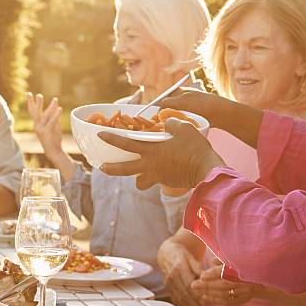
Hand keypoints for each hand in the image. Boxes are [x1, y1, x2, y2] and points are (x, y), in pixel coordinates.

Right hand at [26, 92, 64, 157]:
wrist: (53, 151)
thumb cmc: (53, 138)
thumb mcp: (53, 126)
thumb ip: (53, 117)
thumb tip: (56, 107)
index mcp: (37, 124)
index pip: (33, 111)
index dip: (31, 102)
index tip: (28, 93)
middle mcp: (37, 126)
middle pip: (35, 112)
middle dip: (36, 103)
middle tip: (38, 94)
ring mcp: (41, 130)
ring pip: (45, 116)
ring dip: (51, 107)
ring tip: (56, 99)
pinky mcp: (47, 133)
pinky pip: (52, 122)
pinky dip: (55, 115)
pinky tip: (59, 109)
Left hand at [99, 119, 224, 189]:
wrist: (206, 169)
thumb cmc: (195, 147)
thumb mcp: (183, 128)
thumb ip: (170, 124)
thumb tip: (166, 122)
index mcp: (151, 151)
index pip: (125, 144)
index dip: (111, 139)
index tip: (99, 135)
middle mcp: (150, 166)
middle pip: (124, 170)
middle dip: (111, 169)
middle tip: (102, 168)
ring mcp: (158, 176)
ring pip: (139, 183)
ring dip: (137, 179)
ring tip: (140, 173)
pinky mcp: (166, 183)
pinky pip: (155, 181)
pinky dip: (155, 177)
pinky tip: (163, 171)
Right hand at [155, 88, 233, 125]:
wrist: (223, 114)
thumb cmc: (204, 105)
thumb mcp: (183, 102)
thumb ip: (169, 102)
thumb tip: (158, 105)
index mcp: (181, 91)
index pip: (164, 98)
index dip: (159, 107)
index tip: (154, 117)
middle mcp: (185, 98)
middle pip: (169, 107)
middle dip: (165, 115)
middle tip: (161, 124)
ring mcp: (190, 107)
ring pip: (176, 115)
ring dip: (173, 121)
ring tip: (170, 127)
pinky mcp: (196, 116)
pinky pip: (183, 121)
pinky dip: (181, 124)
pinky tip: (180, 129)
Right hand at [156, 237, 203, 305]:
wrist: (167, 254)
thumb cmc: (182, 255)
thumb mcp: (192, 258)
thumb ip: (199, 269)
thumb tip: (206, 280)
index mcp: (179, 267)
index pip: (189, 284)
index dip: (197, 295)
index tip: (206, 302)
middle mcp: (172, 277)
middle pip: (184, 294)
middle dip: (195, 305)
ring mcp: (168, 283)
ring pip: (180, 298)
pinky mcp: (168, 288)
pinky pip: (176, 299)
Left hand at [191, 263, 264, 305]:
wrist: (266, 272)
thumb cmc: (247, 262)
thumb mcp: (236, 257)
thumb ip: (223, 259)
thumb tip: (211, 262)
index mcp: (244, 267)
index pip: (227, 272)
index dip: (213, 274)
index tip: (202, 275)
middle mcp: (247, 280)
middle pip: (224, 284)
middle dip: (207, 285)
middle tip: (194, 285)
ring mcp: (248, 290)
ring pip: (226, 294)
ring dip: (210, 294)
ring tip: (198, 291)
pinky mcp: (246, 297)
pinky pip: (229, 301)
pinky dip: (216, 300)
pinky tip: (206, 297)